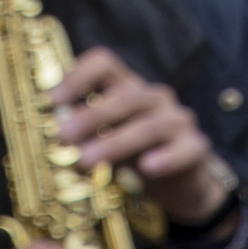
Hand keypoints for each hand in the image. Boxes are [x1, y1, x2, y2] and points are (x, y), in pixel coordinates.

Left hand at [49, 46, 230, 228]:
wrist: (181, 184)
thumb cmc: (137, 155)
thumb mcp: (106, 144)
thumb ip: (84, 138)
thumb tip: (51, 138)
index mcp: (127, 88)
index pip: (105, 64)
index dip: (78, 76)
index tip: (51, 101)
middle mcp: (154, 97)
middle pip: (125, 96)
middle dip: (91, 116)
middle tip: (62, 136)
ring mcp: (178, 120)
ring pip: (149, 125)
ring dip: (116, 142)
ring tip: (87, 160)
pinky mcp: (196, 147)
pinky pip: (184, 149)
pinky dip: (166, 157)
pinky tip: (146, 168)